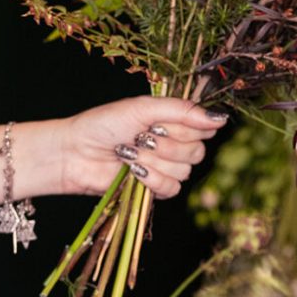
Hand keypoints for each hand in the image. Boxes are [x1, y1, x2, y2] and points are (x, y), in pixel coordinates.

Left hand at [59, 96, 225, 202]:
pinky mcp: (154, 189)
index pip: (205, 126)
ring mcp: (165, 167)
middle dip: (167, 144)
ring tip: (129, 151)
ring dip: (154, 160)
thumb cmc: (103, 124)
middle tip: (142, 136)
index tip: (163, 122)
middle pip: (198, 151)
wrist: (75, 152)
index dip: (189, 126)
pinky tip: (134, 171)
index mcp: (173, 121)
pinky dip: (152, 179)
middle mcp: (174, 144)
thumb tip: (221, 119)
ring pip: (184, 170)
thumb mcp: (143, 108)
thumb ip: (183, 111)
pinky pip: (172, 188)